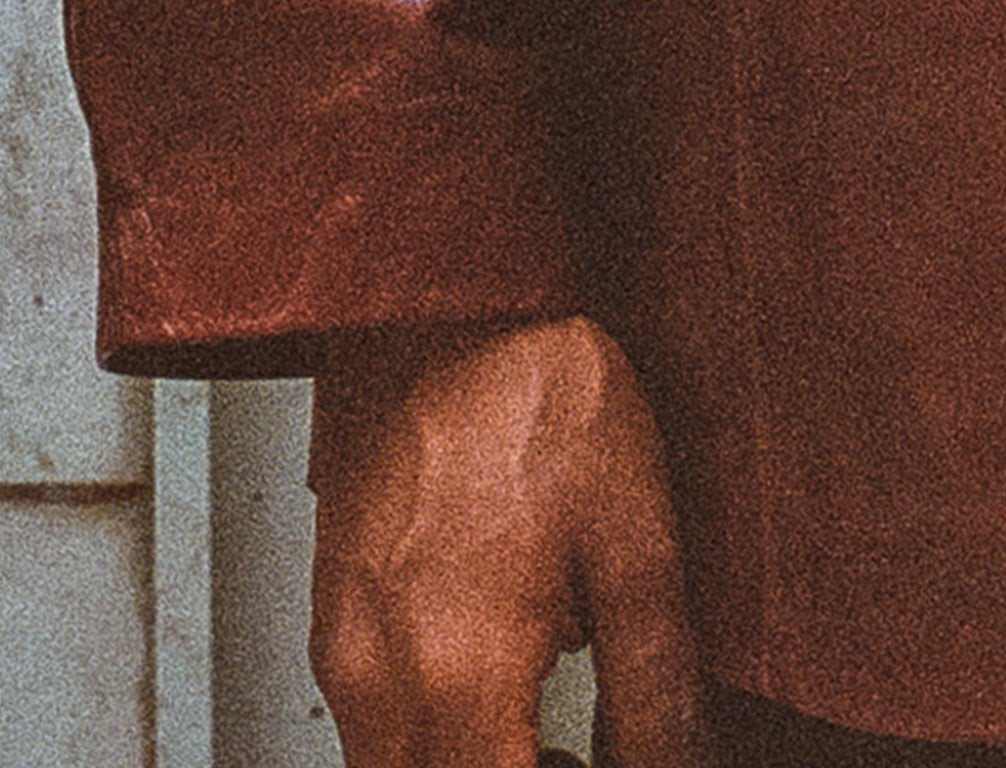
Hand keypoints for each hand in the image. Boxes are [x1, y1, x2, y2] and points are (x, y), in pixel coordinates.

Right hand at [308, 314, 712, 767]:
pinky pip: (371, 720)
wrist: (446, 286)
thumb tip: (676, 761)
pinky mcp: (329, 613)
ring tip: (554, 732)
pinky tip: (498, 671)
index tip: (602, 764)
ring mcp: (341, 647)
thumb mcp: (636, 538)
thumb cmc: (537, 387)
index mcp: (462, 672)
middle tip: (584, 753)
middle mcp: (379, 678)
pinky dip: (435, 729)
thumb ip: (655, 683)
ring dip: (468, 766)